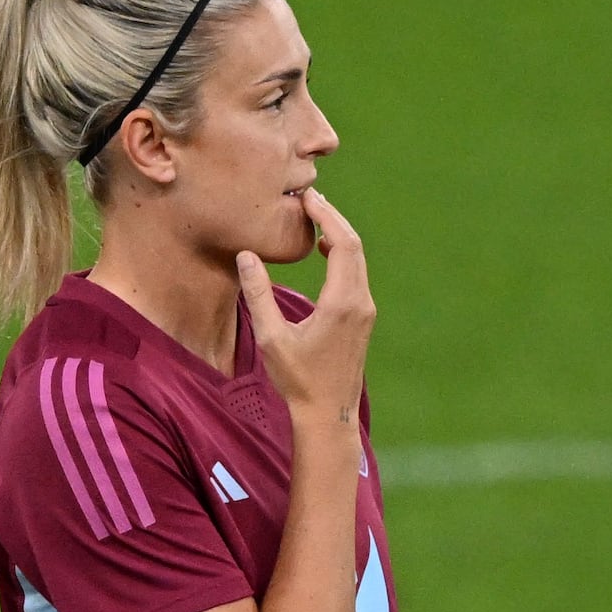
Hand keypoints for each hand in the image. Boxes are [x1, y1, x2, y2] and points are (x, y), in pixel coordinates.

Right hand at [236, 188, 370, 432]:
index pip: (341, 243)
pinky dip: (341, 253)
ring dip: (338, 234)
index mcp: (342, 302)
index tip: (306, 198)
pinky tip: (323, 250)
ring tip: (314, 216)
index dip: (326, 215)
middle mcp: (360, 301)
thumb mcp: (272, 338)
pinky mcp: (362, 317)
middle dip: (332, 217)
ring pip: (357, 258)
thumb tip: (246, 256)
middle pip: (353, 244)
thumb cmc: (297, 380)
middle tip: (309, 198)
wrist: (328, 413)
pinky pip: (355, 273)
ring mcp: (365, 310)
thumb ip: (259, 294)